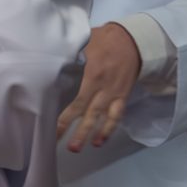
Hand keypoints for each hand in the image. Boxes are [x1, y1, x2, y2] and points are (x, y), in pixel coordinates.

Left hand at [58, 23, 143, 151]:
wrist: (136, 39)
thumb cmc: (107, 38)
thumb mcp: (86, 40)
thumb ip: (72, 53)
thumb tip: (51, 60)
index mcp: (92, 74)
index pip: (75, 99)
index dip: (64, 115)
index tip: (51, 127)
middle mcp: (103, 87)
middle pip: (86, 111)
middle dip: (74, 129)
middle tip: (62, 145)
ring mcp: (114, 93)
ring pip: (102, 117)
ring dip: (91, 133)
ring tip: (78, 148)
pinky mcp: (123, 95)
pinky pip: (117, 115)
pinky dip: (109, 128)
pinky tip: (100, 140)